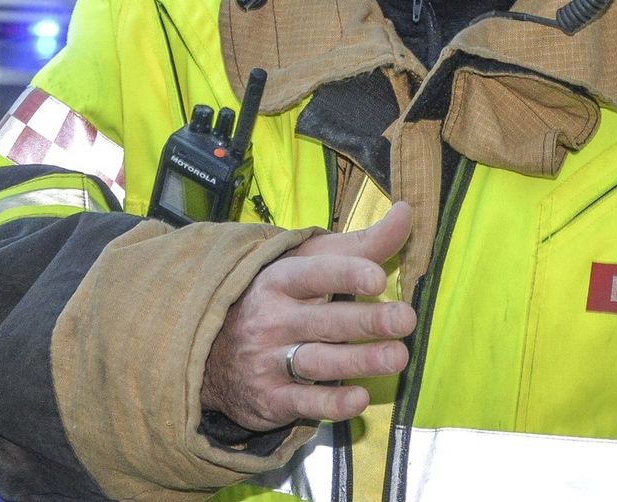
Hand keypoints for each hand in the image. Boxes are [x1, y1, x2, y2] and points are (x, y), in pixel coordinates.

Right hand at [201, 201, 417, 431]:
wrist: (210, 352)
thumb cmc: (279, 298)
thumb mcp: (310, 262)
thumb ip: (362, 243)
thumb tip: (406, 211)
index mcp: (280, 280)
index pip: (314, 274)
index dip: (345, 274)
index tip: (377, 278)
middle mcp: (273, 320)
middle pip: (324, 320)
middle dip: (366, 320)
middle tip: (405, 319)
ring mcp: (270, 361)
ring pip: (318, 361)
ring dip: (360, 361)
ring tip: (398, 357)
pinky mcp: (272, 399)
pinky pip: (305, 402)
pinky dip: (331, 404)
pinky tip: (359, 399)